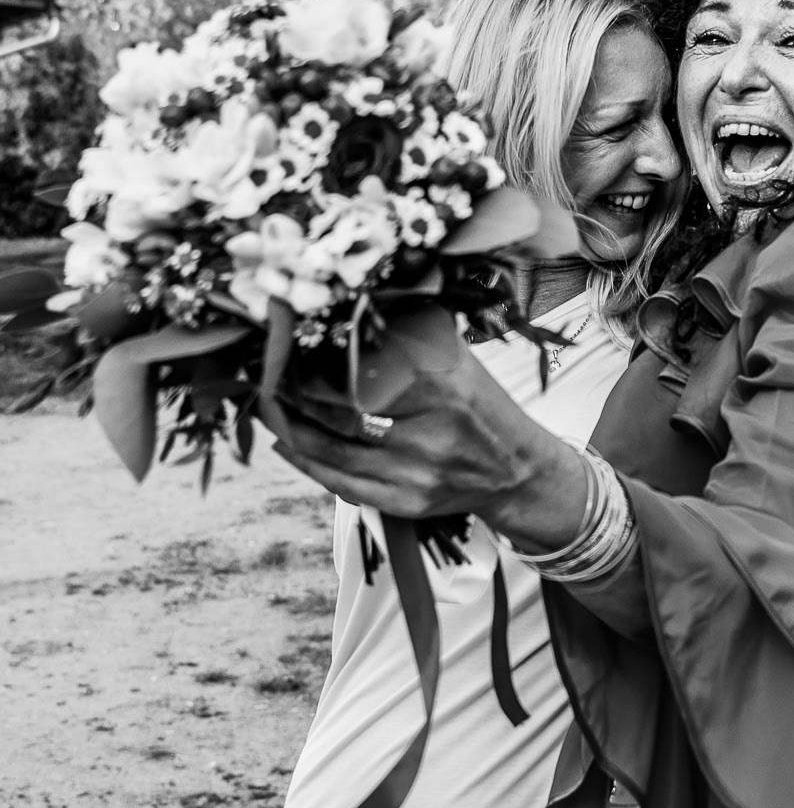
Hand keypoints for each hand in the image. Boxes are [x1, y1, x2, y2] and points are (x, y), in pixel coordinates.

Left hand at [271, 333, 587, 545]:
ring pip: (331, 450)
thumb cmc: (479, 404)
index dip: (313, 362)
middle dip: (291, 394)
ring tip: (267, 406)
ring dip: (289, 428)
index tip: (284, 345)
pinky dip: (306, 461)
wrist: (517, 470)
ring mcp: (416, 472)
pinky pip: (340, 482)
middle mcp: (428, 431)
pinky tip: (285, 443)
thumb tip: (351, 306)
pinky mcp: (406, 501)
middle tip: (262, 374)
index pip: (358, 371)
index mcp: (440, 384)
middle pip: (337, 411)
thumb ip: (410, 334)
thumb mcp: (456, 359)